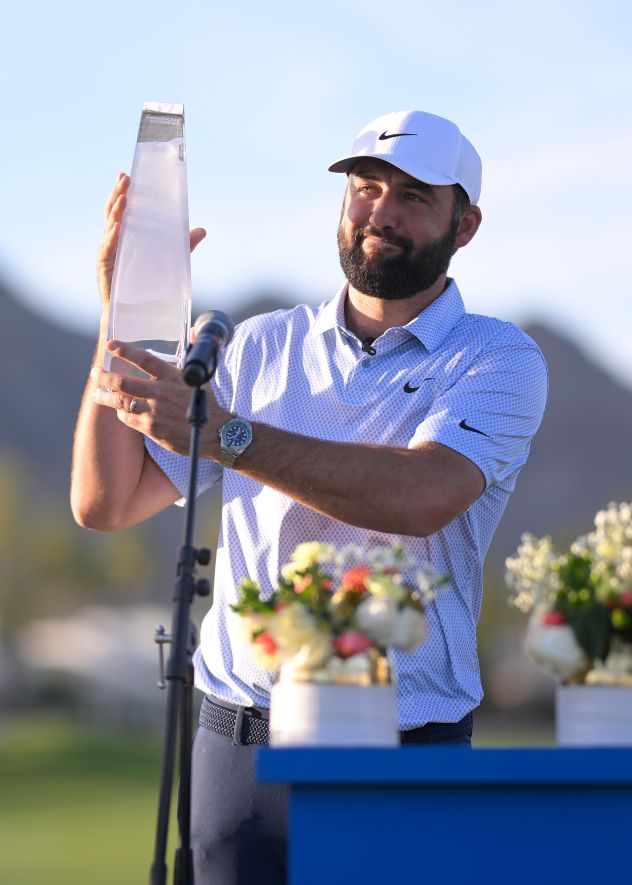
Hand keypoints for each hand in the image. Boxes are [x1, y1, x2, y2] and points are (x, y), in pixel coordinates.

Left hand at [91, 341, 229, 456]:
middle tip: (95, 373)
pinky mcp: (151, 428)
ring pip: (120, 401)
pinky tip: (119, 410)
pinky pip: (128, 418)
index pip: (144, 359)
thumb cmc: (208, 404)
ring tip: (96, 393)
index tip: (110, 345)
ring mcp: (153, 411)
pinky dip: (121, 412)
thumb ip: (193, 353)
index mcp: (172, 376)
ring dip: (104, 396)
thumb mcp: (201, 376)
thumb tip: (195, 331)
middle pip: (123, 382)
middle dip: (104, 376)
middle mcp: (160, 392)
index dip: (125, 350)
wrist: (214, 433)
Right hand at [96, 173, 206, 307]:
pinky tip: (118, 228)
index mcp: (126, 235)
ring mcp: (107, 253)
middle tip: (125, 179)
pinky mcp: (104, 268)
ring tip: (124, 198)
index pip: (123, 209)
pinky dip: (112, 238)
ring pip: (109, 227)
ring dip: (116, 212)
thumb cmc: (147, 285)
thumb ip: (183, 245)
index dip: (124, 192)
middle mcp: (113, 241)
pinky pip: (108, 250)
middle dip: (118, 194)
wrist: (134, 314)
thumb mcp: (169, 261)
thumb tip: (202, 229)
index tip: (128, 174)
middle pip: (113, 212)